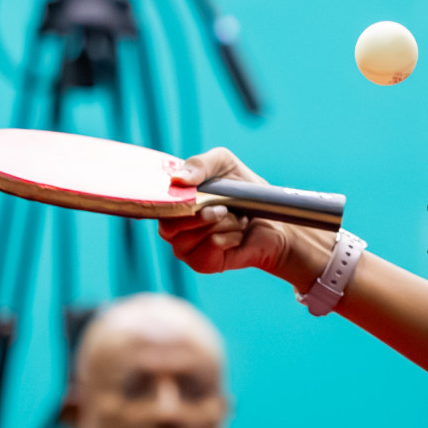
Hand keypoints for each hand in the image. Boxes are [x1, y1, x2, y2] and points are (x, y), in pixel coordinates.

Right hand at [158, 148, 330, 284]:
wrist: (275, 221)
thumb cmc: (245, 191)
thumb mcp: (225, 164)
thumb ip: (200, 164)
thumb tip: (177, 179)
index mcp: (173, 201)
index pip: (152, 206)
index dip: (165, 202)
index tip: (189, 195)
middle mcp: (173, 226)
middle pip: (167, 226)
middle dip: (200, 214)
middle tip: (224, 207)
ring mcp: (185, 247)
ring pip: (189, 238)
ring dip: (221, 224)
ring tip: (236, 219)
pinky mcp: (202, 263)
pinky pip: (208, 249)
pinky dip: (229, 237)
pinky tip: (238, 234)